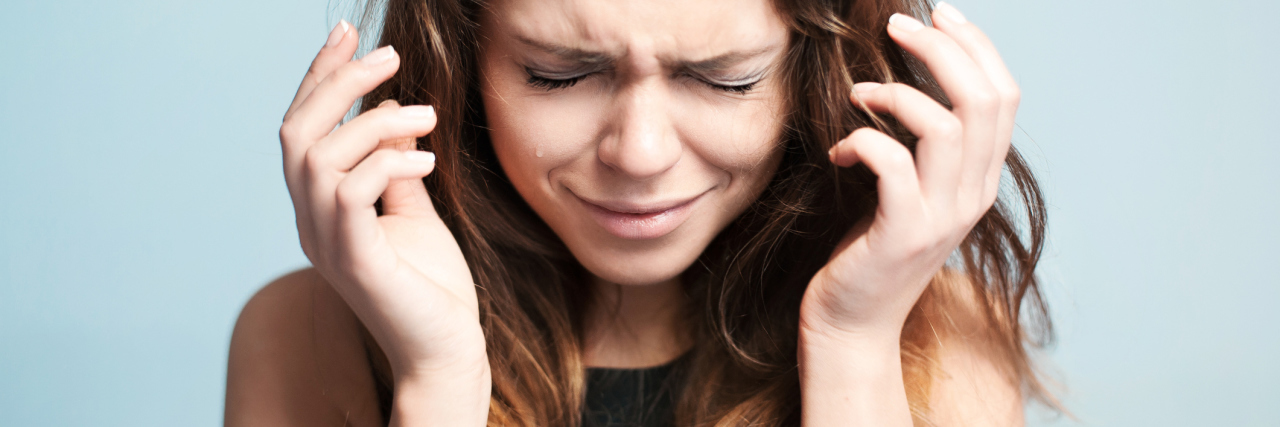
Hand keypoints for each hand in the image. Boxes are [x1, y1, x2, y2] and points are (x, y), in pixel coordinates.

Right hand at [280, 22, 484, 379]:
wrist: (445, 349)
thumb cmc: (432, 287)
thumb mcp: (413, 213)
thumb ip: (396, 169)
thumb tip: (397, 117)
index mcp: (320, 208)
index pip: (303, 129)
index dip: (319, 77)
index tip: (346, 33)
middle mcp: (310, 222)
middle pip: (296, 133)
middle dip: (336, 84)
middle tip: (388, 57)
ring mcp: (326, 243)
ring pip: (317, 157)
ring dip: (373, 123)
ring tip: (426, 115)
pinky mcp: (353, 261)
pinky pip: (349, 194)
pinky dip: (386, 164)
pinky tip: (426, 159)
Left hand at [800, 4, 1020, 338]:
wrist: (852, 323)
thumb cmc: (868, 248)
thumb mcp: (909, 190)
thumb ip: (922, 145)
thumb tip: (907, 80)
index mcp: (981, 179)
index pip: (1004, 95)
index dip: (976, 46)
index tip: (938, 15)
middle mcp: (973, 195)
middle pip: (984, 99)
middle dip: (940, 49)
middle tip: (897, 27)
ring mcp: (942, 217)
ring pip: (945, 125)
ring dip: (895, 94)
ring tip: (858, 96)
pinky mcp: (902, 234)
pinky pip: (892, 164)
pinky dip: (861, 141)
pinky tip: (839, 153)